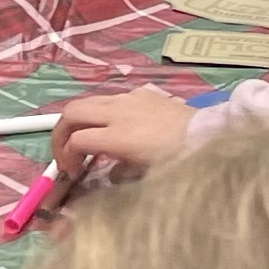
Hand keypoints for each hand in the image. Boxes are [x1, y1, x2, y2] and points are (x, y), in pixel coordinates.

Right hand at [51, 89, 193, 180]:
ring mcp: (129, 98)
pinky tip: (115, 127)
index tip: (71, 173)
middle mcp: (118, 111)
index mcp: (117, 136)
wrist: (208, 136)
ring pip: (89, 102)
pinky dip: (102, 112)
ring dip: (79, 121)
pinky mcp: (143, 93)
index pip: (76, 141)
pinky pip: (111, 98)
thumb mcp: (144, 176)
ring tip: (85, 141)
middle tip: (64, 153)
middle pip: (72, 113)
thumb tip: (107, 173)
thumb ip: (118, 174)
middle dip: (60, 133)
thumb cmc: (177, 160)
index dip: (65, 158)